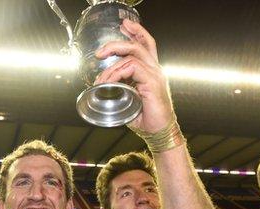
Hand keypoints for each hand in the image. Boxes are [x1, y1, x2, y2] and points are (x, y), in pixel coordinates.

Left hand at [94, 19, 175, 133]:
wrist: (159, 132)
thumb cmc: (146, 119)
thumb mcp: (130, 100)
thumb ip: (120, 90)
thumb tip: (102, 88)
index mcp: (151, 71)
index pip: (146, 44)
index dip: (137, 32)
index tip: (124, 26)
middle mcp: (155, 70)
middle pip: (139, 45)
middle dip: (117, 43)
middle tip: (100, 52)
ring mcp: (156, 75)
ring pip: (133, 55)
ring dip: (112, 66)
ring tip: (101, 79)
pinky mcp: (153, 83)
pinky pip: (133, 68)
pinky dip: (118, 73)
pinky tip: (110, 82)